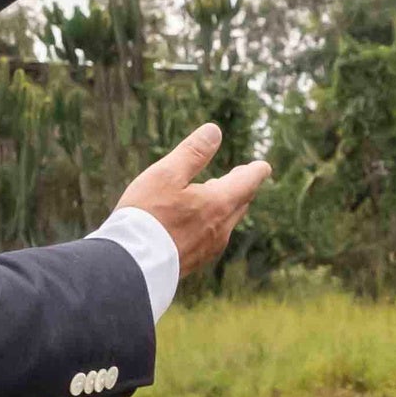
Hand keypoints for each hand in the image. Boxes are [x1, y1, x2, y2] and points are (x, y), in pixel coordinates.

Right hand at [116, 124, 268, 278]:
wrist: (132, 266)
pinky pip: (213, 237)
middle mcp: (221, 228)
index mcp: (219, 203)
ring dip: (226, 204)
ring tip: (218, 193)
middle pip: (240, 202)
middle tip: (242, 175)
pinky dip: (212, 222)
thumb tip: (215, 131)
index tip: (263, 166)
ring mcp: (209, 248)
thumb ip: (193, 152)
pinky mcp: (196, 261)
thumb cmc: (147, 215)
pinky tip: (198, 222)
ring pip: (227, 221)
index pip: (248, 182)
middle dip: (242, 186)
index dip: (256, 171)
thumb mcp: (166, 174)